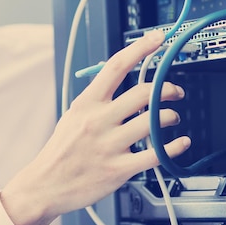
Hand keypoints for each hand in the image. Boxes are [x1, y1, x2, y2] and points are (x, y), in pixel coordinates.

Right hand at [1, 29, 190, 224]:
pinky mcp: (119, 169)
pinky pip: (155, 155)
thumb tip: (121, 82)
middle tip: (175, 92)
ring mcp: (109, 145)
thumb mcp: (73, 115)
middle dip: (168, 89)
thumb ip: (97, 99)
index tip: (158, 39)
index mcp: (87, 103)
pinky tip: (180, 143)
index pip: (116, 66)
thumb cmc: (61, 151)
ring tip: (172, 119)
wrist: (44, 185)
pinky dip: (174, 147)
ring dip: (171, 117)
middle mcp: (99, 121)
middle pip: (144, 93)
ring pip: (154, 122)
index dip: (141, 49)